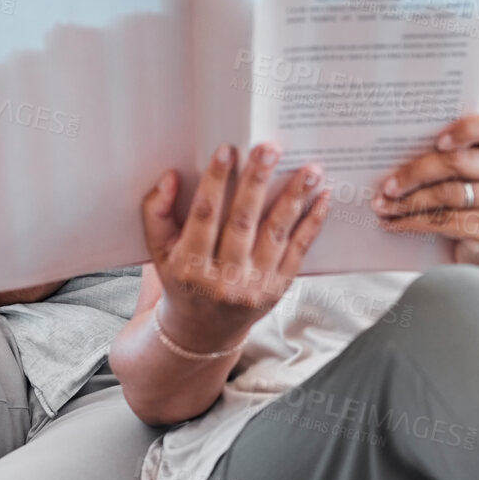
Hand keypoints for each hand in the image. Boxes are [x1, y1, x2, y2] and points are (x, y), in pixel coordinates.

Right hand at [141, 142, 329, 352]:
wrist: (202, 331)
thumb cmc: (180, 279)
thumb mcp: (158, 251)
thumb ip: (156, 212)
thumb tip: (170, 177)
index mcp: (188, 265)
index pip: (203, 216)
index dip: (215, 182)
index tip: (227, 150)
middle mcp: (221, 279)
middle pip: (242, 222)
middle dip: (257, 182)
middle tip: (269, 148)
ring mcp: (253, 287)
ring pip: (275, 234)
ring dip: (294, 198)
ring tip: (309, 169)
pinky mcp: (277, 290)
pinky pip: (298, 252)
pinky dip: (312, 223)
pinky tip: (323, 198)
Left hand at [372, 114, 478, 283]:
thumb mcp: (476, 176)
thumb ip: (454, 160)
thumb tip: (397, 156)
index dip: (465, 130)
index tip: (437, 140)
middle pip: (458, 163)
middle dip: (415, 173)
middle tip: (386, 185)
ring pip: (448, 195)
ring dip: (408, 202)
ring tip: (383, 206)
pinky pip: (446, 223)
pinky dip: (414, 223)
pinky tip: (395, 223)